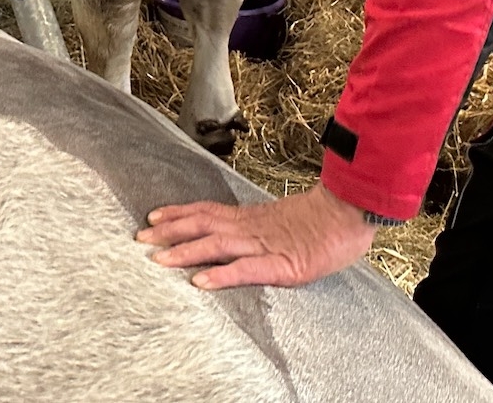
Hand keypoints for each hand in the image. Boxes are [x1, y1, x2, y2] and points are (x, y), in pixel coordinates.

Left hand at [135, 186, 376, 289]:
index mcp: (252, 218)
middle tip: (140, 237)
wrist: (352, 211)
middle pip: (203, 225)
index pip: (207, 211)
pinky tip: (201, 281)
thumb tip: (238, 230)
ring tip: (159, 259)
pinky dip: (221, 274)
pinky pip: (246, 270)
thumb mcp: (284, 220)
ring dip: (186, 252)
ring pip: (217, 245)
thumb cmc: (324, 218)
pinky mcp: (282, 264)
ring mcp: (265, 245)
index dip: (179, 214)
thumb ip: (260, 226)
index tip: (153, 216)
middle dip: (170, 231)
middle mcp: (252, 228)